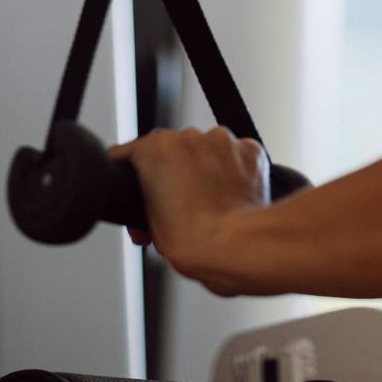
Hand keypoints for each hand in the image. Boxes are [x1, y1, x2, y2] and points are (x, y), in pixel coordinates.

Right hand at [107, 126, 270, 294]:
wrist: (235, 246)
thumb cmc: (192, 240)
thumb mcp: (147, 224)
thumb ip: (146, 199)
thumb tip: (155, 202)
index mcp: (156, 148)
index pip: (132, 152)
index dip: (132, 177)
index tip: (138, 192)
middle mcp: (188, 136)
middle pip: (173, 151)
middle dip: (172, 175)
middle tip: (176, 208)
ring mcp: (221, 140)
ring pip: (206, 151)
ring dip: (204, 171)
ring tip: (209, 205)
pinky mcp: (249, 149)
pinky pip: (236, 156)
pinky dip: (233, 172)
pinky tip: (231, 197)